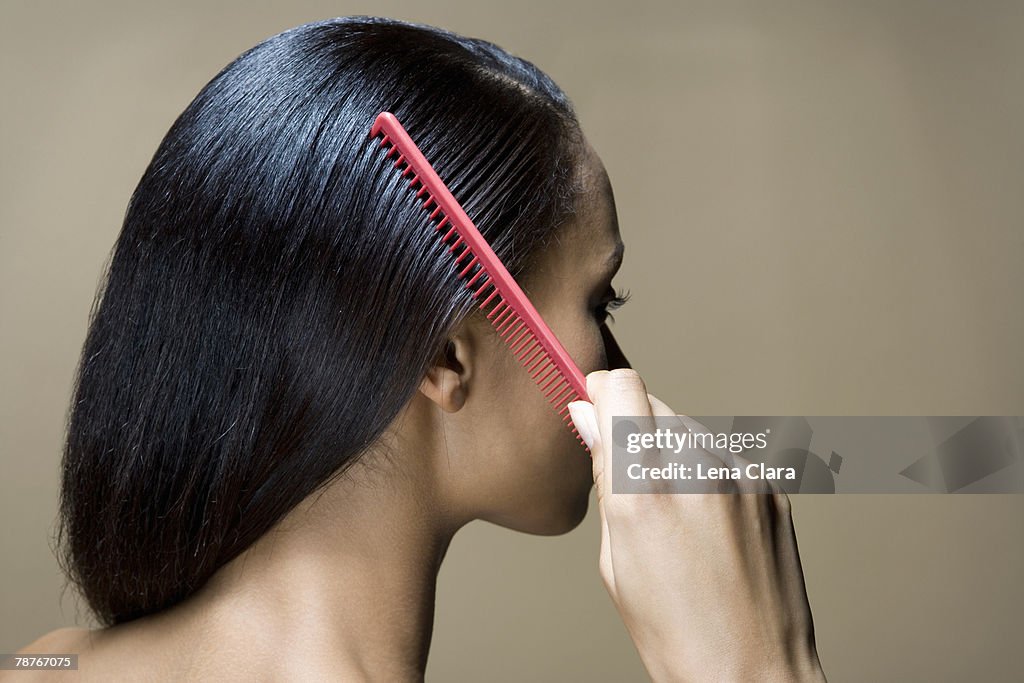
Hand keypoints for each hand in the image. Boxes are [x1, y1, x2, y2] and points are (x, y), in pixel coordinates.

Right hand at [568, 369, 825, 681]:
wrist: (754, 672)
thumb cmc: (675, 632)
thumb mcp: (613, 559)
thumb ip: (604, 475)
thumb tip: (586, 418)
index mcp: (644, 491)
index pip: (621, 387)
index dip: (601, 394)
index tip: (593, 408)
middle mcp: (697, 469)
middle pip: (653, 403)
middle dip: (633, 426)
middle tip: (629, 481)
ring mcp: (742, 475)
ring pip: (688, 428)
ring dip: (670, 451)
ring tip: (673, 514)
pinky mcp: (771, 486)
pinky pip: (722, 456)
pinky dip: (705, 473)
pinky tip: (706, 524)